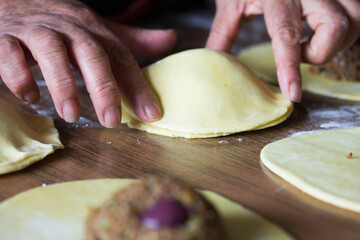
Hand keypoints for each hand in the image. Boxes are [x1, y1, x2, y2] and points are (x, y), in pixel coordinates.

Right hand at [0, 0, 175, 126]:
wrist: (13, 0)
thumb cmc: (61, 23)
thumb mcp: (98, 29)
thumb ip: (131, 40)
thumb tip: (170, 39)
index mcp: (92, 29)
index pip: (121, 56)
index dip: (138, 85)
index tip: (152, 114)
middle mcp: (67, 27)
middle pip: (90, 53)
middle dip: (103, 87)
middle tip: (111, 120)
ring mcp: (35, 30)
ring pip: (51, 51)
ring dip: (63, 84)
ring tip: (71, 114)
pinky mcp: (5, 37)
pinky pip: (10, 53)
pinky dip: (20, 75)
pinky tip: (30, 97)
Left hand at [206, 0, 359, 101]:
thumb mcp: (231, 4)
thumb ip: (223, 34)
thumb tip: (213, 62)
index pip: (287, 34)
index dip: (290, 67)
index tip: (292, 93)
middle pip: (336, 27)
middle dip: (321, 53)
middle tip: (300, 54)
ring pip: (356, 19)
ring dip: (336, 42)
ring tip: (311, 42)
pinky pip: (358, 12)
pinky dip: (344, 30)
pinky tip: (323, 32)